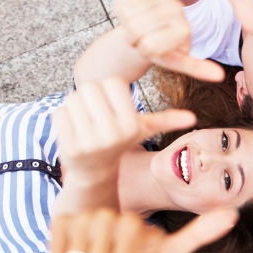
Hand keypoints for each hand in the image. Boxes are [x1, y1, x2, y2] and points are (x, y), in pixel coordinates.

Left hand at [51, 207, 238, 252]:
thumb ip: (200, 233)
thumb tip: (233, 213)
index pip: (129, 226)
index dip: (135, 226)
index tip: (135, 236)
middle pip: (105, 219)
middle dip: (115, 221)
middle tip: (117, 235)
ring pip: (85, 219)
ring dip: (95, 221)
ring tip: (103, 236)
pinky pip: (64, 223)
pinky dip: (75, 222)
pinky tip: (84, 235)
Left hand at [54, 77, 195, 182]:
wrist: (96, 170)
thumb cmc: (120, 141)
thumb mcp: (143, 129)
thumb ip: (166, 120)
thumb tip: (192, 118)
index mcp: (131, 124)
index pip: (111, 82)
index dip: (108, 90)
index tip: (111, 105)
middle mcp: (113, 134)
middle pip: (89, 88)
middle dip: (90, 96)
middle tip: (95, 112)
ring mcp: (90, 142)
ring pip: (72, 98)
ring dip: (75, 106)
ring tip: (86, 121)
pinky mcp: (70, 148)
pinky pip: (59, 114)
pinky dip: (63, 118)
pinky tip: (74, 131)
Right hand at [113, 0, 224, 81]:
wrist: (151, 28)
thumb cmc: (163, 48)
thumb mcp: (178, 62)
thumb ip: (197, 68)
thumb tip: (220, 76)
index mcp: (184, 29)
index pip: (148, 47)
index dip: (143, 50)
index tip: (151, 48)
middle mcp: (177, 8)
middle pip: (136, 29)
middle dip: (133, 38)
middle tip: (141, 37)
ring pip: (127, 14)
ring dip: (126, 23)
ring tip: (137, 25)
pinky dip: (122, 8)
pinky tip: (132, 11)